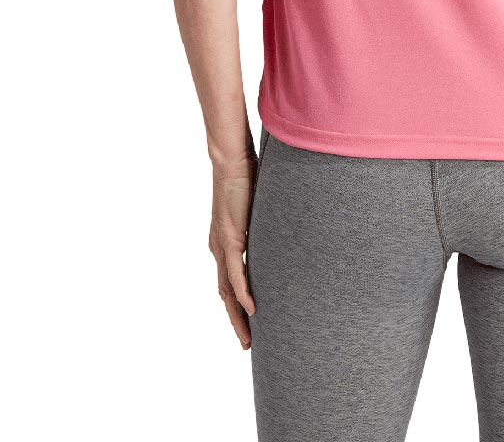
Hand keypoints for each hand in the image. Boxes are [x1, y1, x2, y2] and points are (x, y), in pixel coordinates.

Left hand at [210, 159, 257, 347]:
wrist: (232, 160)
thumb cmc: (246, 176)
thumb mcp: (258, 207)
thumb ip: (265, 221)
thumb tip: (285, 225)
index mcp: (223, 242)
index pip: (228, 282)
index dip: (237, 305)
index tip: (250, 323)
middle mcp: (218, 248)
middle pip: (225, 294)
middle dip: (235, 320)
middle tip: (247, 343)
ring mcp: (221, 245)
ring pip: (227, 290)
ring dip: (237, 316)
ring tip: (248, 337)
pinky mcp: (229, 237)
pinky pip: (235, 273)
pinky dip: (243, 293)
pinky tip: (252, 309)